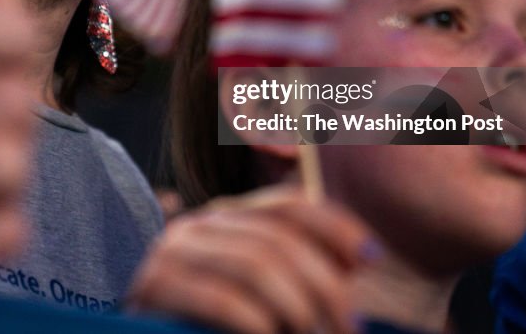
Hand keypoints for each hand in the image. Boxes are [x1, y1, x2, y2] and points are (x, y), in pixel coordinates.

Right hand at [127, 185, 375, 333]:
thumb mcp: (273, 301)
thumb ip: (306, 273)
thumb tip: (364, 254)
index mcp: (226, 219)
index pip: (288, 204)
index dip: (335, 224)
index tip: (371, 258)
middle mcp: (197, 224)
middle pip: (278, 238)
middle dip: (325, 287)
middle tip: (347, 329)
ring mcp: (171, 252)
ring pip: (255, 264)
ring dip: (298, 309)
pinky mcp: (153, 285)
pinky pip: (222, 298)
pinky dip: (257, 324)